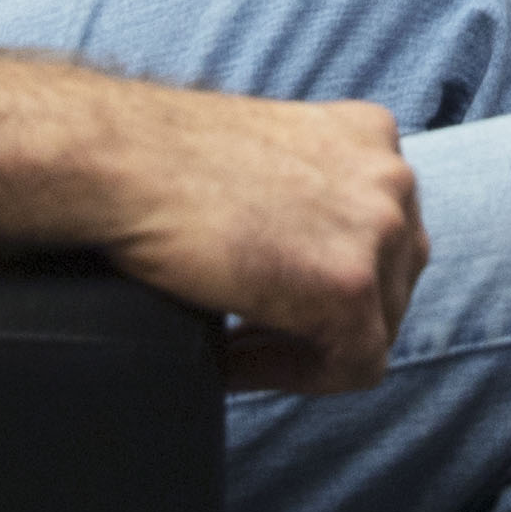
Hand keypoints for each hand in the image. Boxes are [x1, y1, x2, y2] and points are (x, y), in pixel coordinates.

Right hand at [101, 86, 427, 392]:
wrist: (119, 161)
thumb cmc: (164, 160)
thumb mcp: (265, 156)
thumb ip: (309, 195)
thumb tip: (304, 258)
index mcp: (370, 136)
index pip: (383, 234)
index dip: (328, 278)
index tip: (269, 299)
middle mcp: (391, 176)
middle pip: (391, 282)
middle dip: (327, 315)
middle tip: (253, 330)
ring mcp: (379, 230)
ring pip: (376, 327)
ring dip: (310, 346)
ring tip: (239, 344)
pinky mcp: (350, 287)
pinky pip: (352, 365)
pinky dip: (295, 375)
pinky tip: (232, 357)